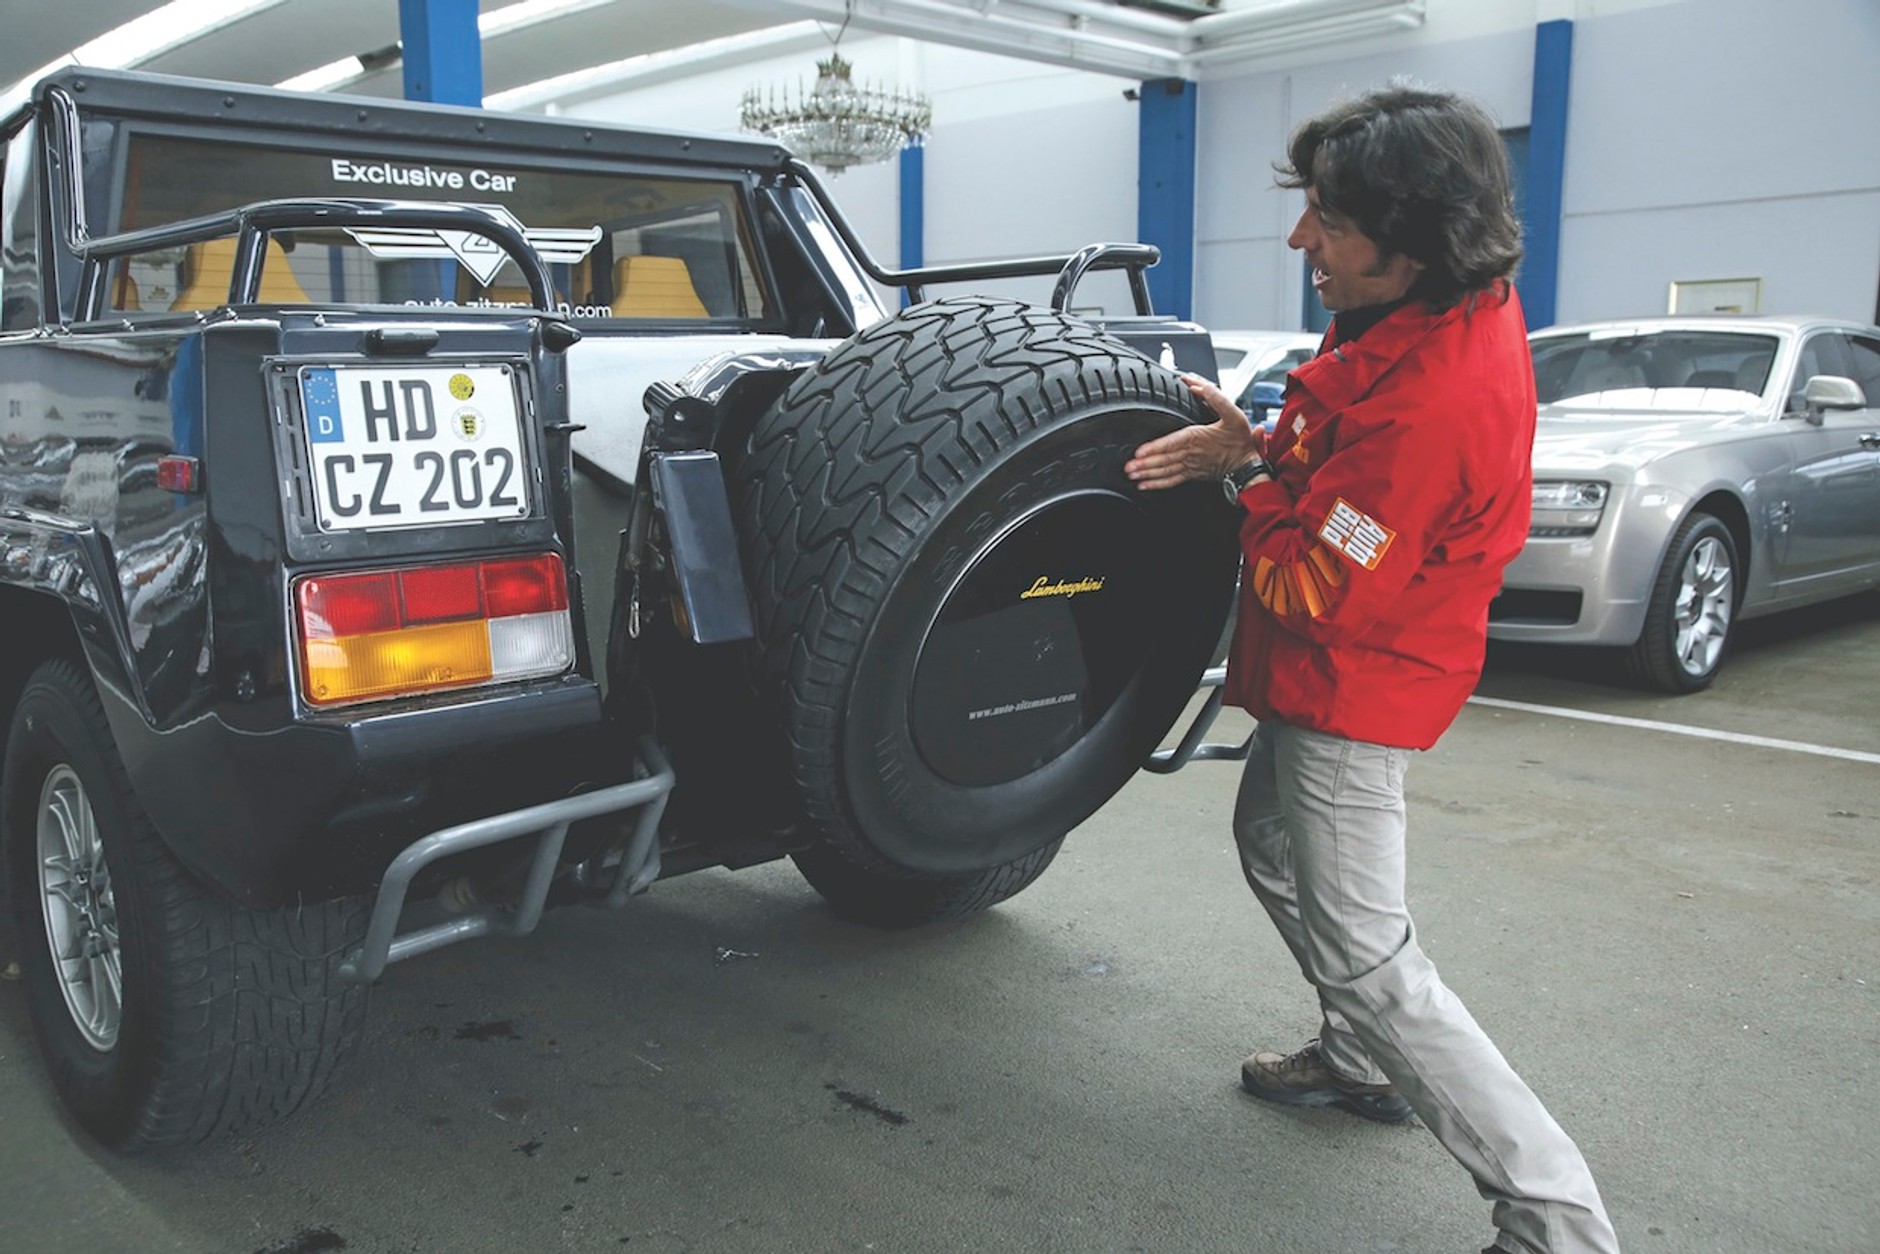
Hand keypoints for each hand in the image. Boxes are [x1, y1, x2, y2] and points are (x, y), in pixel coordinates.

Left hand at [1125, 373, 1265, 490]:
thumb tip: (1197, 386)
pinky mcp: (1192, 474)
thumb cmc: (1240, 441)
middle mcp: (1191, 453)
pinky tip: (1145, 485)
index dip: (1156, 447)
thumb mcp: (1234, 414)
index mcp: (1198, 437)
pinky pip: (1172, 480)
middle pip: (1164, 458)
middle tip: (1128, 467)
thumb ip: (1216, 398)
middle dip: (1145, 463)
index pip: (1172, 443)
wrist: (1247, 466)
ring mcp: (1191, 465)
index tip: (1140, 452)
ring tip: (1132, 475)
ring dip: (1147, 473)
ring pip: (1165, 470)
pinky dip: (1157, 484)